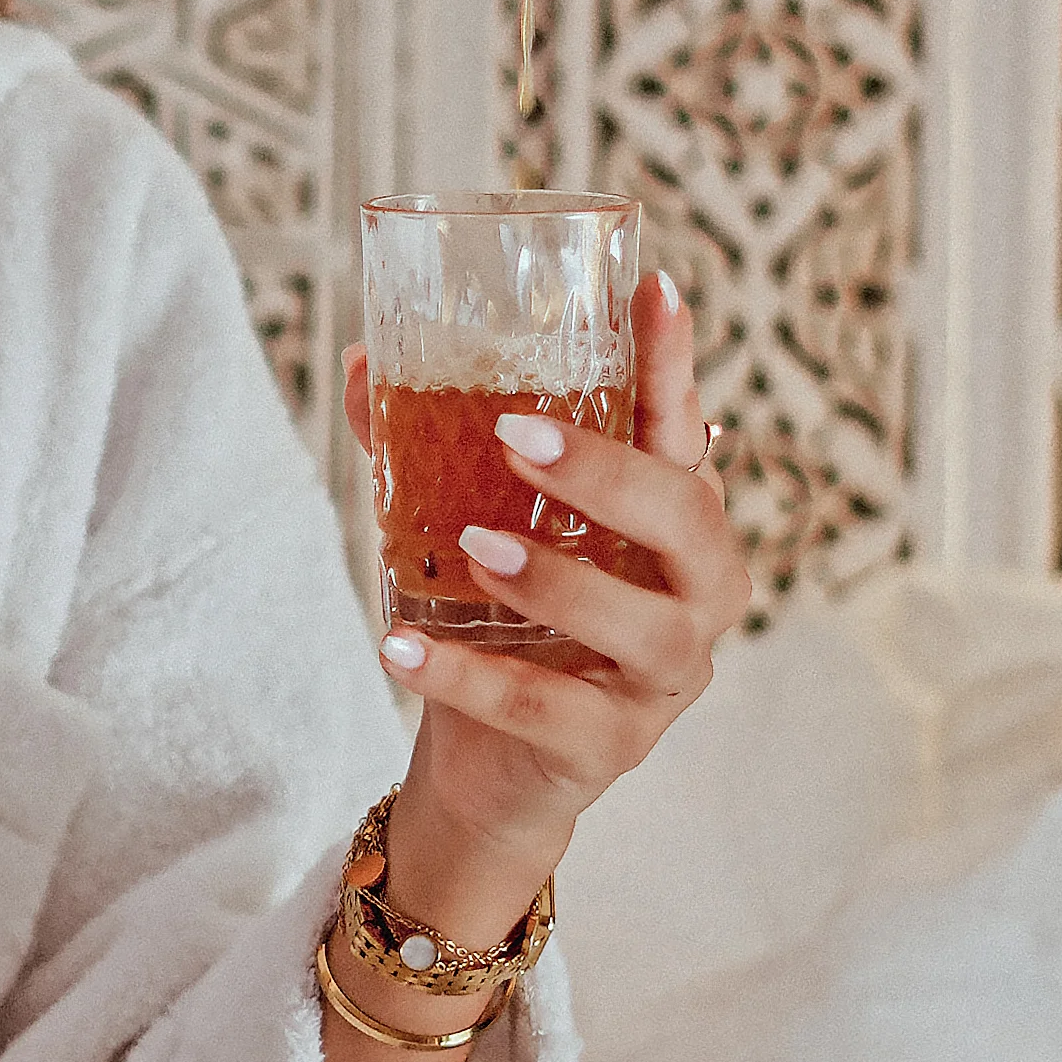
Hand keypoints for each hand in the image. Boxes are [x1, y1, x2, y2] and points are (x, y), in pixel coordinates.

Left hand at [342, 272, 737, 937]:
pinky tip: (401, 647)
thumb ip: (427, 449)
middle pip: (688, 519)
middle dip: (608, 471)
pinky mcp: (611, 747)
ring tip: (474, 548)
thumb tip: (368, 360)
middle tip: (516, 433)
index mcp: (671, 525)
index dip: (672, 365)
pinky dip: (470, 678)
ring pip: (645, 624)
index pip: (680, 432)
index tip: (653, 290)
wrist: (483, 772)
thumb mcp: (464, 528)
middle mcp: (692, 594)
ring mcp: (662, 678)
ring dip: (559, 580)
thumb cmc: (497, 629)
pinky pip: (551, 710)